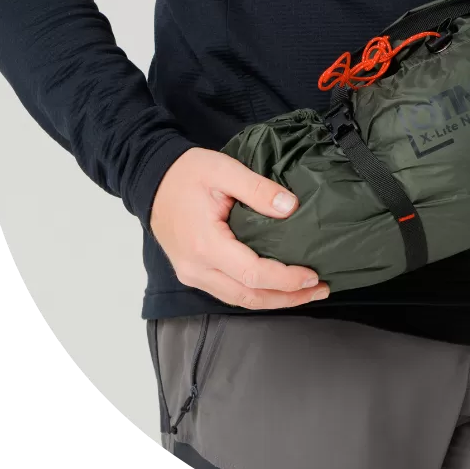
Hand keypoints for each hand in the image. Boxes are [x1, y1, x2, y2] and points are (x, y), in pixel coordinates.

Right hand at [149, 148, 328, 308]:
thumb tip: (290, 206)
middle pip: (248, 296)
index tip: (312, 276)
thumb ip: (258, 189)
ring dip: (273, 299)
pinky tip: (276, 286)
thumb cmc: (184, 173)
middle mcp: (196, 268)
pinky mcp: (194, 272)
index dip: (286, 280)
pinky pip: (228, 291)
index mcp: (205, 245)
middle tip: (318, 289)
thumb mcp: (223, 169)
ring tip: (305, 292)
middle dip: (287, 297)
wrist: (151, 179)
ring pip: (239, 299)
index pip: (253, 274)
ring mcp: (192, 274)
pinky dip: (256, 293)